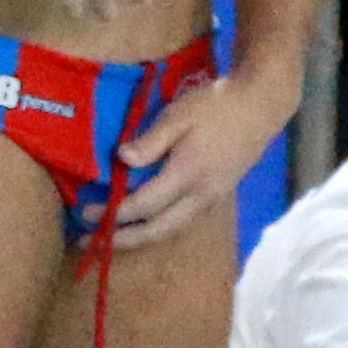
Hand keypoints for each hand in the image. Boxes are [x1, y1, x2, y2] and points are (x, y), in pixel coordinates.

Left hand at [99, 70, 288, 249]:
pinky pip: (182, 220)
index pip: (144, 205)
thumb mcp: (180, 114)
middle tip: (92, 243)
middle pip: (157, 230)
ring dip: (140, 237)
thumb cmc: (218, 104)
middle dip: (123, 240)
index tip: (86, 213)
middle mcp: (201, 195)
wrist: (261, 104)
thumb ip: (151, 140)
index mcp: (188, 175)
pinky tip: (145, 222)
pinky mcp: (217, 194)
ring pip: (171, 229)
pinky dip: (159, 227)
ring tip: (114, 238)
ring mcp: (212, 197)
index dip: (113, 213)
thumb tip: (122, 159)